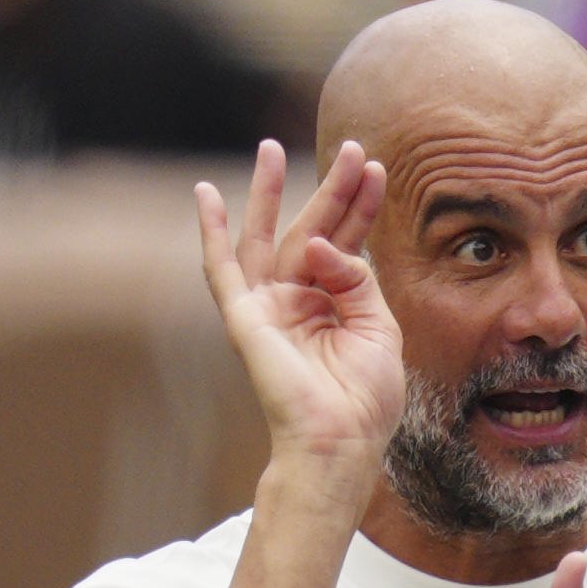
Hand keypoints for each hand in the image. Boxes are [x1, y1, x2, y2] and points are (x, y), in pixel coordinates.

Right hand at [196, 139, 405, 484]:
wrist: (340, 440)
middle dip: (332, 189)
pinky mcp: (245, 318)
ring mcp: (270, 306)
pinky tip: (207, 196)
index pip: (347, 241)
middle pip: (312, 229)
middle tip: (352, 148)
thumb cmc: (366, 397)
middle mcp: (301, 299)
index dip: (361, 205)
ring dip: (268, 193)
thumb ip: (356, 280)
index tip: (377, 169)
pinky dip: (212, 232)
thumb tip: (319, 245)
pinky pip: (222, 269)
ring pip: (265, 237)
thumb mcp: (379, 328)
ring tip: (270, 147)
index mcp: (336, 304)